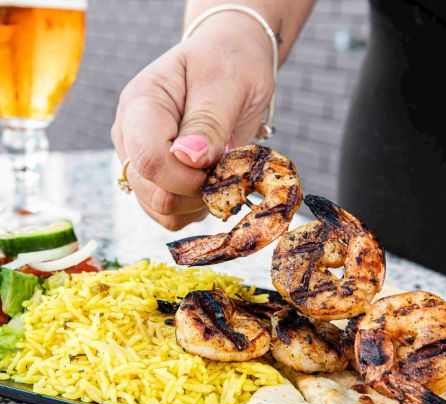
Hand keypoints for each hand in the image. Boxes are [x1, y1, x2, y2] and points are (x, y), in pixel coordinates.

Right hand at [112, 14, 273, 229]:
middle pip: (153, 192)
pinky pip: (172, 215)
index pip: (150, 160)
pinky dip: (198, 207)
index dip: (188, 176)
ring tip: (220, 167)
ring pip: (161, 210)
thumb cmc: (229, 64)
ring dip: (199, 201)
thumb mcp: (226, 82)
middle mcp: (132, 138)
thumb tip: (189, 159)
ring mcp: (143, 163)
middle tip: (226, 162)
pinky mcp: (158, 181)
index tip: (221, 162)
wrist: (230, 63)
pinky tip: (213, 180)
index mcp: (141, 105)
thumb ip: (208, 122)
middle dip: (198, 190)